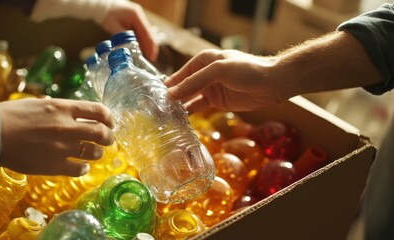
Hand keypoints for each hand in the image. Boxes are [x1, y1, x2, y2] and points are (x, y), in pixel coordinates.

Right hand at [0, 98, 113, 176]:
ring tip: (94, 153)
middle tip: (108, 140)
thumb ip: (56, 107)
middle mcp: (67, 127)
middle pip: (101, 133)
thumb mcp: (37, 103)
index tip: (110, 122)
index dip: (109, 117)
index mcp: (63, 108)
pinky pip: (79, 169)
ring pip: (93, 152)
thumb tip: (68, 108)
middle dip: (109, 137)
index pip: (98, 111)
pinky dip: (84, 168)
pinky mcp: (54, 165)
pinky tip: (82, 166)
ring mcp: (62, 147)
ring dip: (97, 153)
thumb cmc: (10, 116)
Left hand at [101, 1, 158, 61]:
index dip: (150, 46)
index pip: (147, 33)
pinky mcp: (136, 20)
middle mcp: (140, 16)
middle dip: (151, 46)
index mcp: (136, 16)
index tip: (151, 57)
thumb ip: (123, 37)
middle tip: (151, 58)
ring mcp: (139, 17)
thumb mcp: (114, 27)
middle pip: (149, 34)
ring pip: (147, 33)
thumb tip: (131, 48)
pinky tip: (141, 49)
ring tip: (147, 55)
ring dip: (147, 44)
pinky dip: (142, 40)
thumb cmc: (106, 14)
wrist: (103, 5)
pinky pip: (142, 32)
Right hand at [165, 49, 281, 113]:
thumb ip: (195, 82)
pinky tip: (179, 121)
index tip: (153, 98)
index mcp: (202, 61)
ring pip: (188, 99)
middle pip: (182, 87)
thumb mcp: (219, 71)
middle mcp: (203, 75)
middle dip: (170, 98)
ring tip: (164, 118)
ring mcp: (209, 89)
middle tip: (155, 111)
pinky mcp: (216, 102)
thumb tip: (172, 94)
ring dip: (178, 107)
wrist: (272, 84)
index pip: (179, 74)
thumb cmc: (247, 70)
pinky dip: (189, 113)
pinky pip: (198, 107)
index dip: (167, 86)